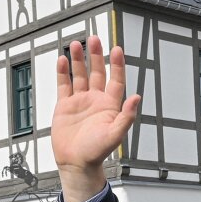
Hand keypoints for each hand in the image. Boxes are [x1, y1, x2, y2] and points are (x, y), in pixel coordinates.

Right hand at [53, 36, 140, 201]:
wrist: (76, 162)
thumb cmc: (97, 151)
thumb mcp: (115, 134)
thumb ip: (126, 116)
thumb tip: (137, 98)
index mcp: (111, 105)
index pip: (116, 80)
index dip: (116, 65)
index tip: (116, 49)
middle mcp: (96, 100)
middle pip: (97, 72)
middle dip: (96, 56)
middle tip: (95, 38)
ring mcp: (80, 101)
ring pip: (80, 75)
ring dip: (79, 60)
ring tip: (77, 44)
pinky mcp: (64, 105)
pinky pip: (64, 85)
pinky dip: (63, 72)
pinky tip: (63, 60)